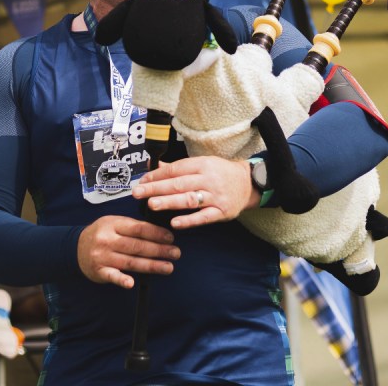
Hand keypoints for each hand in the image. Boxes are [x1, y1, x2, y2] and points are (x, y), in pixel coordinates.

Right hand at [77, 215, 180, 288]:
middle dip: (159, 250)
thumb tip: (158, 231)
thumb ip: (132, 226)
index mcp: (113, 224)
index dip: (156, 233)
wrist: (76, 247)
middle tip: (176, 253)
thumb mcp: (114, 222)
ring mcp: (103, 256)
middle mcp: (108, 240)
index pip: (139, 229)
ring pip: (130, 262)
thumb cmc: (101, 233)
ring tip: (168, 267)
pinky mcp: (99, 272)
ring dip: (151, 265)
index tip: (171, 238)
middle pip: (137, 246)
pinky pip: (112, 276)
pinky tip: (132, 283)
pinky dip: (121, 280)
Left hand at [132, 156, 257, 229]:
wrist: (249, 183)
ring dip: (169, 202)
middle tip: (138, 193)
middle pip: (179, 184)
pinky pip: (203, 217)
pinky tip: (174, 223)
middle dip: (156, 188)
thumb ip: (181, 167)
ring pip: (189, 199)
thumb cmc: (221, 172)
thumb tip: (157, 167)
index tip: (142, 181)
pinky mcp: (222, 212)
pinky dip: (189, 220)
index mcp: (202, 164)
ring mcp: (215, 196)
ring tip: (151, 204)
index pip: (176, 169)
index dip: (157, 175)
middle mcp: (208, 179)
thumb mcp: (203, 163)